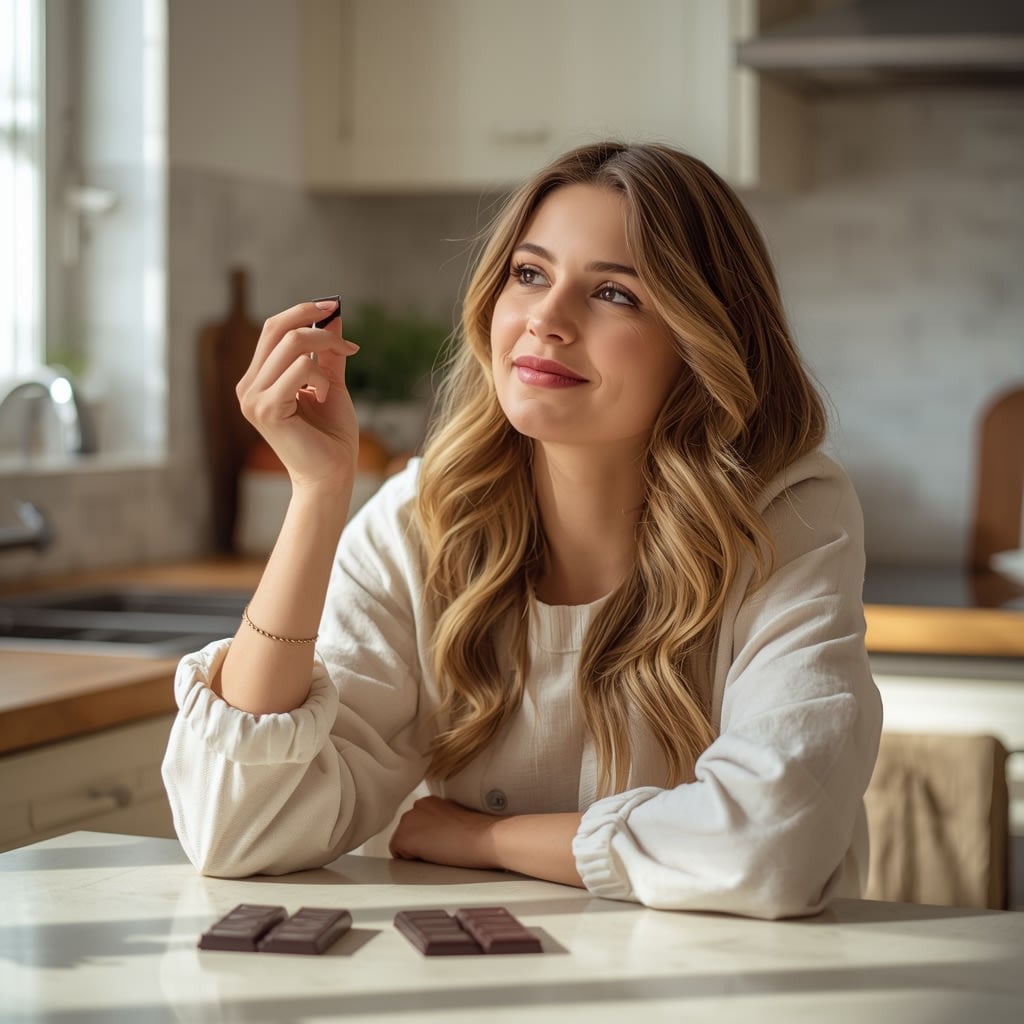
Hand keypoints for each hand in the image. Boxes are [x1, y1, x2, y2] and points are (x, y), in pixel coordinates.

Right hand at [236, 299, 359, 493]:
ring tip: (332, 384)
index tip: (333, 307)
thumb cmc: (331, 436)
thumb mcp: (331, 385)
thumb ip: (328, 353)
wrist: (332, 475)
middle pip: (276, 328)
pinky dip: (321, 378)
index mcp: (258, 379)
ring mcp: (252, 398)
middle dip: (314, 322)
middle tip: (343, 333)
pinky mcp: (265, 408)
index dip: (302, 312)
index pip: (272, 329)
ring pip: (291, 344)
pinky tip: (323, 399)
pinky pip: (300, 368)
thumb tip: (332, 315)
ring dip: (324, 352)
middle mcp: (247, 386)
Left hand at [390, 795, 585, 887]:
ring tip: (441, 853)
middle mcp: (417, 806)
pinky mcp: (406, 837)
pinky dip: (412, 861)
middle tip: (443, 849)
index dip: (428, 839)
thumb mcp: (456, 819)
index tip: (444, 842)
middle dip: (420, 843)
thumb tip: (436, 835)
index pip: (418, 825)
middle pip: (408, 833)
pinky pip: (398, 855)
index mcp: (430, 800)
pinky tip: (433, 858)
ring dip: (416, 852)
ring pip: (402, 843)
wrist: (486, 837)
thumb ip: (441, 821)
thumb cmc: (480, 832)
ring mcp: (409, 820)